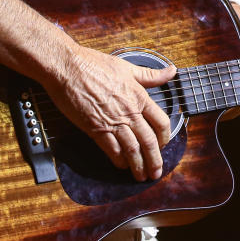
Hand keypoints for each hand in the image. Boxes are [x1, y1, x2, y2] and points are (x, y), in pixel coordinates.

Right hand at [42, 45, 176, 180]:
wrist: (67, 67)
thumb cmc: (94, 64)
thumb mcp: (126, 66)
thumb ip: (150, 74)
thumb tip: (171, 71)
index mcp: (139, 96)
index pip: (161, 122)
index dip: (165, 137)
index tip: (163, 145)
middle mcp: (129, 111)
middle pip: (149, 141)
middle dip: (155, 160)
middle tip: (156, 172)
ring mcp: (113, 121)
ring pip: (132, 150)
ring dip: (139, 166)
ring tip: (141, 176)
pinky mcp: (96, 128)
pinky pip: (112, 150)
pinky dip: (119, 160)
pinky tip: (121, 165)